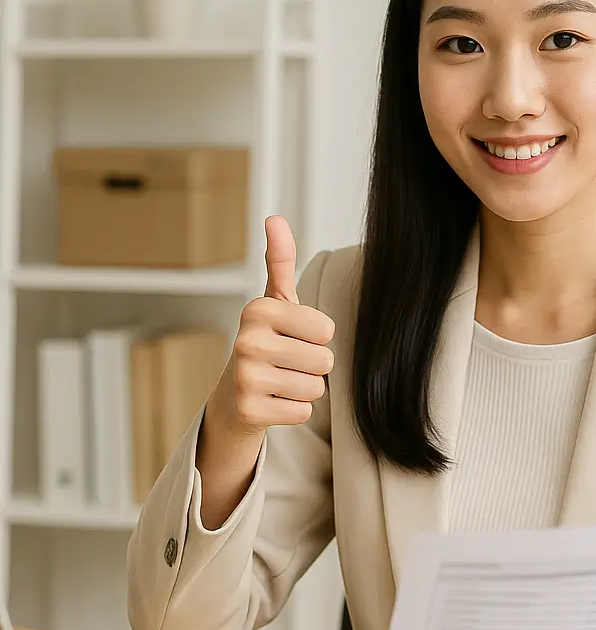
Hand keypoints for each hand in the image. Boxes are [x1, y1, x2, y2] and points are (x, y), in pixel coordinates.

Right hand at [209, 215, 335, 437]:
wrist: (235, 395)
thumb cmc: (267, 341)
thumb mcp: (276, 301)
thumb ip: (281, 261)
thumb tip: (275, 218)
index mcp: (258, 310)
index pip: (326, 329)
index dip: (318, 337)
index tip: (293, 336)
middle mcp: (246, 341)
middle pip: (324, 360)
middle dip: (314, 365)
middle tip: (287, 363)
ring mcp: (244, 378)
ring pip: (316, 387)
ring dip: (305, 387)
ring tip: (281, 381)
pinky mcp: (248, 411)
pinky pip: (303, 411)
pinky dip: (294, 410)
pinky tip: (273, 401)